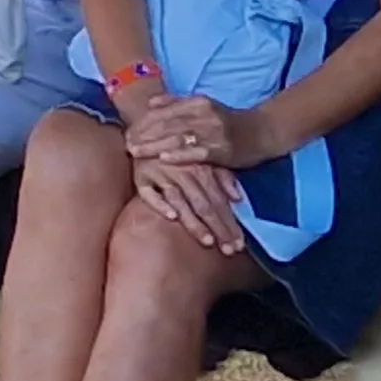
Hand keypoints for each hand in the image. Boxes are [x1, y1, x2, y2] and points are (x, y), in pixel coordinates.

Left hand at [123, 93, 273, 170]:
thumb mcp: (204, 107)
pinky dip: (179, 155)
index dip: (143, 122)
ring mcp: (213, 131)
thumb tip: (151, 103)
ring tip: (136, 152)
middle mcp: (203, 114)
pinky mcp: (222, 149)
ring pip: (177, 138)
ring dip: (154, 145)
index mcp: (197, 102)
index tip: (127, 132)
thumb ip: (177, 103)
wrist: (262, 132)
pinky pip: (196, 152)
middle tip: (126, 145)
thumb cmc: (228, 122)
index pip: (164, 112)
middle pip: (166, 124)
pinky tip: (163, 159)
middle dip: (143, 135)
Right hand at [132, 156, 253, 256]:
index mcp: (201, 170)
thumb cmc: (177, 148)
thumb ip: (223, 177)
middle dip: (218, 229)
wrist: (145, 130)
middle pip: (204, 205)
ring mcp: (161, 176)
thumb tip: (238, 198)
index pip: (219, 202)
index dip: (230, 224)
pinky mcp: (141, 177)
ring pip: (181, 202)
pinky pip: (149, 193)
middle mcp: (184, 173)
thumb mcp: (203, 158)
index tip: (239, 245)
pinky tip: (171, 217)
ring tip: (207, 241)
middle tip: (229, 251)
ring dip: (194, 221)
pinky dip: (160, 204)